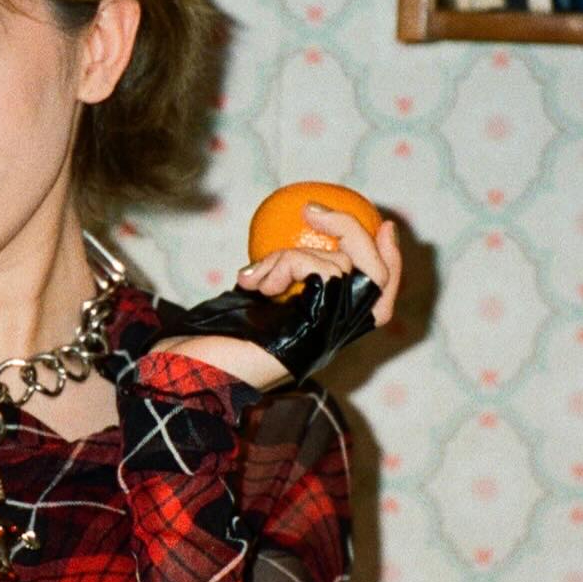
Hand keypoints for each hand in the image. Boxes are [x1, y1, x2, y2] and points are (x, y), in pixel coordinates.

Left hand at [149, 205, 402, 388]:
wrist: (191, 369)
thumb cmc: (211, 339)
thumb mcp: (254, 300)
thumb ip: (279, 279)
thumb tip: (288, 240)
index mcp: (323, 330)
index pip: (379, 300)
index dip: (391, 262)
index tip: (385, 226)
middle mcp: (333, 335)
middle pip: (377, 276)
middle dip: (355, 234)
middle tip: (316, 211)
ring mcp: (327, 332)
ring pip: (338, 265)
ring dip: (288, 257)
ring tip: (255, 278)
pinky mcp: (315, 326)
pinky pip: (318, 269)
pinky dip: (284, 265)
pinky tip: (252, 283)